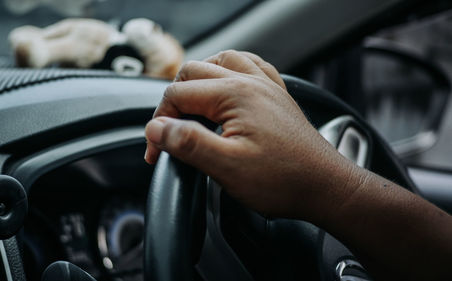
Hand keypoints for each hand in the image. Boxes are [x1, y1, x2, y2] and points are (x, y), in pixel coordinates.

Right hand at [144, 50, 354, 219]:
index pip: (177, 96)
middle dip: (173, 102)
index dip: (159, 124)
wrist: (325, 187)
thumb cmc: (283, 179)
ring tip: (188, 106)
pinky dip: (229, 72)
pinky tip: (226, 86)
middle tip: (169, 133)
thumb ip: (187, 143)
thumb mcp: (227, 166)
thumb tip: (156, 128)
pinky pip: (249, 66)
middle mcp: (251, 81)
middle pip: (193, 73)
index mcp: (235, 94)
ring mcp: (266, 86)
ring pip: (220, 62)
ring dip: (198, 80)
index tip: (157, 150)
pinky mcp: (276, 96)